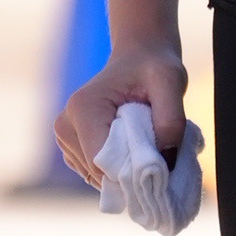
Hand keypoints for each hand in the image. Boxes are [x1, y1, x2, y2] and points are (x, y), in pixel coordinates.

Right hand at [54, 39, 186, 188]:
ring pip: (97, 177)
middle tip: (156, 150)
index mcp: (83, 108)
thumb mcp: (171, 83)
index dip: (133, 172)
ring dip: (124, 171)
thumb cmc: (154, 66)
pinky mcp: (70, 147)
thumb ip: (171, 121)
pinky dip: (116, 170)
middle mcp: (65, 125)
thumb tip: (164, 161)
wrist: (139, 57)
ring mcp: (64, 138)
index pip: (103, 163)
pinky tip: (130, 148)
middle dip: (130, 172)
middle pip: (99, 173)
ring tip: (142, 143)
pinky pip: (95, 174)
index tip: (160, 161)